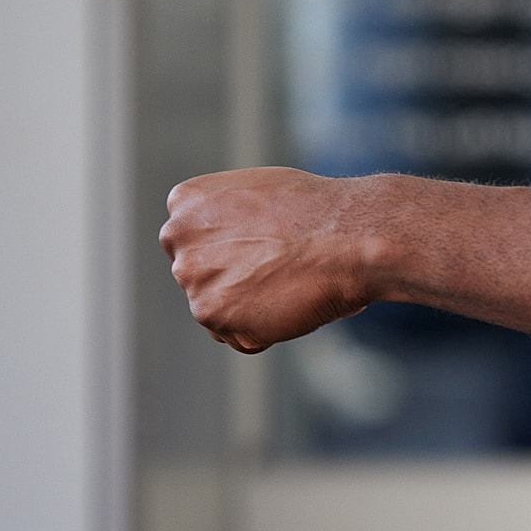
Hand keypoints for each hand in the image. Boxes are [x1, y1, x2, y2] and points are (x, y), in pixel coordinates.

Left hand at [161, 166, 382, 352]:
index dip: (232, 250)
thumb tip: (230, 243)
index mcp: (186, 201)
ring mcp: (192, 277)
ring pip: (218, 311)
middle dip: (234, 281)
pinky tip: (290, 303)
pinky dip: (265, 332)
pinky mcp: (212, 313)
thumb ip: (227, 216)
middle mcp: (178, 237)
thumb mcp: (259, 192)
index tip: (262, 248)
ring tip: (289, 284)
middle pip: (200, 277)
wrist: (352, 236)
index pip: (193, 242)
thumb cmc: (320, 211)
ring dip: (251, 309)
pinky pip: (239, 338)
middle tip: (278, 270)